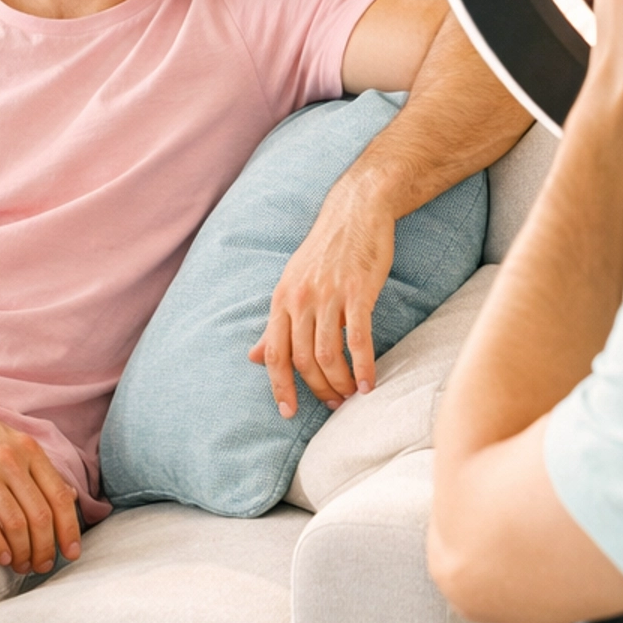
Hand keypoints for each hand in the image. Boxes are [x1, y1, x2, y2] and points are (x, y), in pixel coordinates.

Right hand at [0, 391, 81, 576]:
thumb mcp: (11, 441)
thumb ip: (39, 469)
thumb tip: (70, 497)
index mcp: (29, 449)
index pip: (59, 496)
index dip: (69, 529)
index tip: (71, 553)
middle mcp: (10, 458)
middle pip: (39, 514)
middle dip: (45, 548)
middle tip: (43, 566)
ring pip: (15, 522)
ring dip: (22, 551)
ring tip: (21, 566)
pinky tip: (0, 557)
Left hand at [248, 181, 395, 417]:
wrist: (356, 210)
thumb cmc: (325, 250)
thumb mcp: (292, 283)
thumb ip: (276, 323)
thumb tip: (254, 357)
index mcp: (282, 299)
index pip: (274, 354)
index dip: (279, 387)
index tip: (288, 412)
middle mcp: (300, 300)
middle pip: (302, 360)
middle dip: (317, 389)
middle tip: (333, 405)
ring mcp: (329, 296)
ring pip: (328, 354)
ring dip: (340, 382)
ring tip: (351, 396)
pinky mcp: (358, 292)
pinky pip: (357, 339)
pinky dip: (362, 366)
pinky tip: (369, 383)